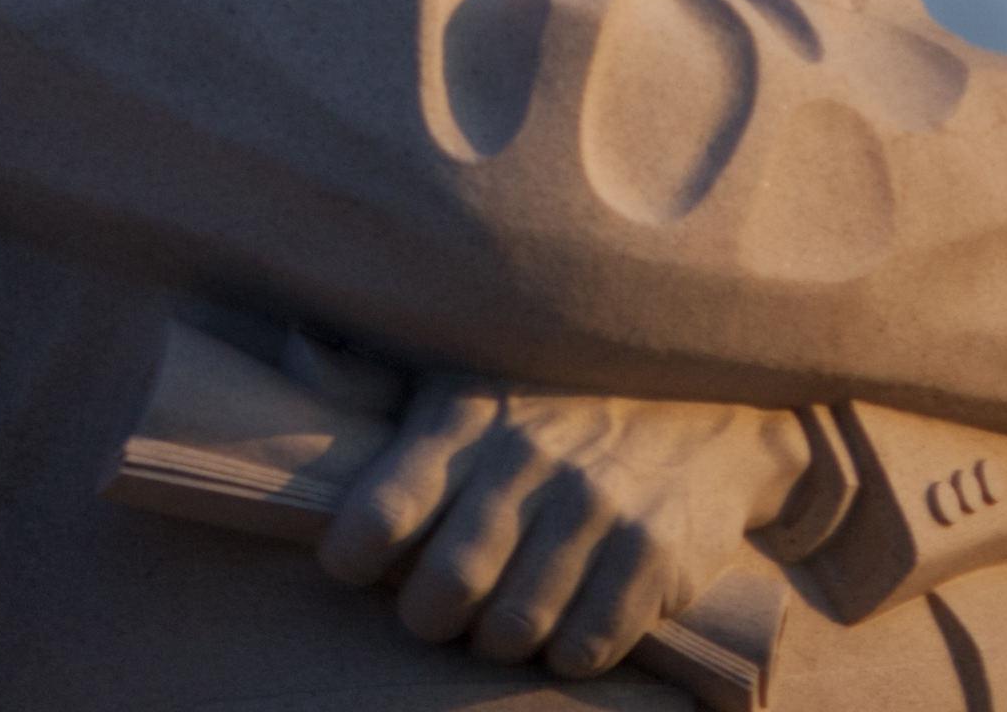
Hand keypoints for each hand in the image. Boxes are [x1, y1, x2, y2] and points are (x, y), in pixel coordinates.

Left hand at [320, 377, 808, 679]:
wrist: (708, 404)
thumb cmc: (556, 395)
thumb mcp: (467, 367)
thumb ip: (380, 380)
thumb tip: (297, 353)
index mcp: (466, 414)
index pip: (385, 504)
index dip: (355, 553)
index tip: (350, 569)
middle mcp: (529, 458)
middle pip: (447, 582)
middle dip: (426, 616)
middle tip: (432, 615)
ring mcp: (597, 506)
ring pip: (515, 624)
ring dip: (495, 641)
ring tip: (497, 624)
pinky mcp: (656, 552)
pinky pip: (589, 642)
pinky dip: (565, 653)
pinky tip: (562, 630)